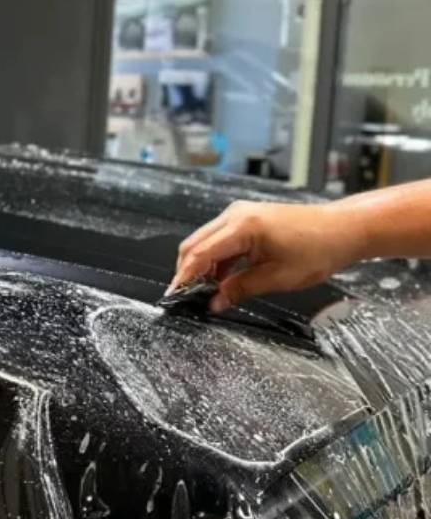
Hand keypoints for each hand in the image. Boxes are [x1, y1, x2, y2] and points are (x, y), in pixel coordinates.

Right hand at [169, 201, 361, 312]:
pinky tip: (221, 279)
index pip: (199, 253)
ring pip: (205, 242)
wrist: (344, 229)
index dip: (184, 276)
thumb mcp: (277, 277)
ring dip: (202, 266)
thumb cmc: (319, 249)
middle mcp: (235, 215)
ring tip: (204, 292)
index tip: (175, 295)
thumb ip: (240, 289)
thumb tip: (214, 303)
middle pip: (195, 244)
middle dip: (187, 271)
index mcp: (242, 226)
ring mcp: (240, 215)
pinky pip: (220, 240)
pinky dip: (215, 260)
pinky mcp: (246, 219)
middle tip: (186, 297)